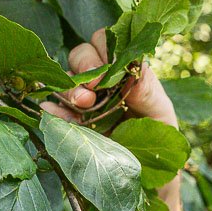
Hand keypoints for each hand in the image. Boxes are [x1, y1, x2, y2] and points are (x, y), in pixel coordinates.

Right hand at [50, 28, 179, 127]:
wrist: (148, 169)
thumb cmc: (158, 132)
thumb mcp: (160, 111)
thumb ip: (148, 89)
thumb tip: (133, 67)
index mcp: (121, 67)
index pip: (105, 41)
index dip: (103, 51)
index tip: (108, 72)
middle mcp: (98, 78)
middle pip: (80, 55)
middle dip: (85, 70)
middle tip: (93, 93)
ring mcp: (80, 98)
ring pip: (64, 80)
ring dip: (69, 91)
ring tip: (81, 108)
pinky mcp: (67, 119)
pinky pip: (52, 109)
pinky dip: (52, 112)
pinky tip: (55, 117)